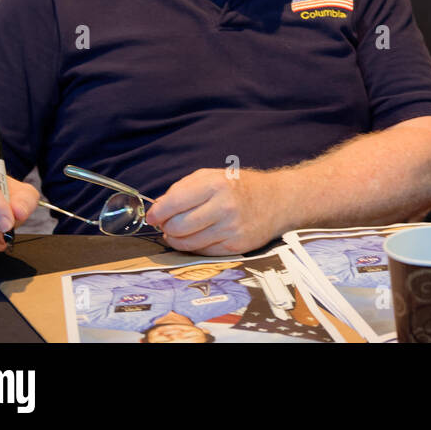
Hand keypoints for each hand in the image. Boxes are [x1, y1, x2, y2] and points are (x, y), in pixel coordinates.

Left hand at [146, 168, 282, 255]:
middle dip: (167, 227)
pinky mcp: (236, 246)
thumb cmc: (240, 187)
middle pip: (177, 227)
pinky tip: (199, 237)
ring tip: (181, 232)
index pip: (173, 204)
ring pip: (187, 243)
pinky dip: (195, 247)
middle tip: (168, 224)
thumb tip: (158, 210)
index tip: (153, 216)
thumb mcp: (212, 176)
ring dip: (177, 240)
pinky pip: (203, 252)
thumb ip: (183, 189)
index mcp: (215, 185)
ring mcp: (231, 229)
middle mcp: (224, 207)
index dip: (157, 213)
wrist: (278, 200)